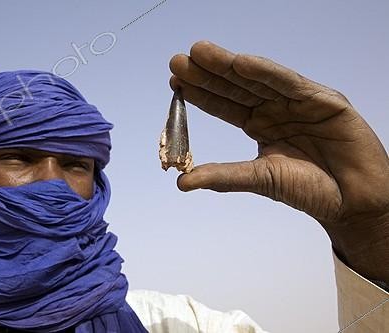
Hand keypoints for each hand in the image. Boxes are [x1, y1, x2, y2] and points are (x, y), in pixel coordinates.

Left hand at [169, 41, 388, 281]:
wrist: (353, 202)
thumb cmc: (310, 190)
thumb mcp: (259, 179)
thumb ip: (223, 176)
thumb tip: (181, 182)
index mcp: (259, 125)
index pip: (224, 105)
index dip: (200, 94)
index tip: (174, 82)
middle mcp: (275, 110)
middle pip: (235, 88)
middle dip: (207, 74)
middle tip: (176, 62)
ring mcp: (297, 103)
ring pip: (258, 80)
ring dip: (228, 66)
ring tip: (199, 53)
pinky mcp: (323, 100)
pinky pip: (290, 83)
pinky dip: (266, 72)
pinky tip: (241, 62)